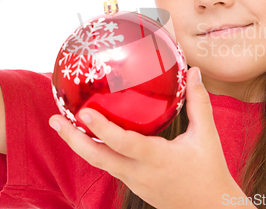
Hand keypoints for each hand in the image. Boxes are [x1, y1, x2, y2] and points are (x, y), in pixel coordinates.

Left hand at [49, 67, 244, 208]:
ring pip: (99, 163)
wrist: (211, 208)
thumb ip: (198, 102)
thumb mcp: (206, 135)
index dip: (102, 127)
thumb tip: (193, 71)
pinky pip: (108, 166)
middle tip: (54, 120)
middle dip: (72, 139)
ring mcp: (133, 181)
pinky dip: (94, 151)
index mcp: (157, 158)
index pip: (124, 143)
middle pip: (97, 157)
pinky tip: (89, 138)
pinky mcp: (133, 185)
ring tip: (62, 125)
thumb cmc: (209, 171)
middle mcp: (139, 172)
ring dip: (78, 144)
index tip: (83, 111)